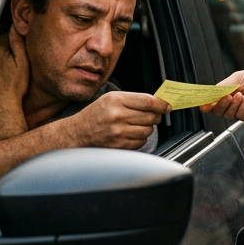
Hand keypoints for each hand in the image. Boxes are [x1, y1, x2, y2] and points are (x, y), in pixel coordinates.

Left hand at [0, 26, 30, 140]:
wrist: (1, 107)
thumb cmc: (15, 86)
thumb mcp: (23, 64)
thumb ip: (18, 44)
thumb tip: (15, 27)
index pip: (6, 35)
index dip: (14, 40)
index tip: (20, 47)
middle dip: (5, 48)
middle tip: (15, 58)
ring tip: (7, 68)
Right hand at [56, 91, 170, 149]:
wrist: (77, 133)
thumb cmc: (95, 115)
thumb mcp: (110, 99)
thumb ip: (132, 99)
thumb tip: (157, 103)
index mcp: (116, 100)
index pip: (148, 101)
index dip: (161, 104)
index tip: (167, 106)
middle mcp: (117, 115)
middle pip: (151, 116)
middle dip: (156, 116)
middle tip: (153, 116)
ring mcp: (118, 132)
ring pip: (148, 130)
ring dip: (147, 128)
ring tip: (137, 125)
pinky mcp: (119, 146)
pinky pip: (141, 142)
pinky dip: (140, 139)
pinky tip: (131, 134)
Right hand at [201, 68, 243, 121]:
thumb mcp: (237, 78)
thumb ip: (222, 87)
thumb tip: (209, 94)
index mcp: (227, 92)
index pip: (212, 101)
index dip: (206, 103)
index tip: (203, 104)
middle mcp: (232, 103)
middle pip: (217, 110)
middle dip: (219, 105)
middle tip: (225, 97)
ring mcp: (240, 110)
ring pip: (227, 114)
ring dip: (231, 105)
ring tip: (239, 95)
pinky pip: (240, 116)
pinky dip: (241, 107)